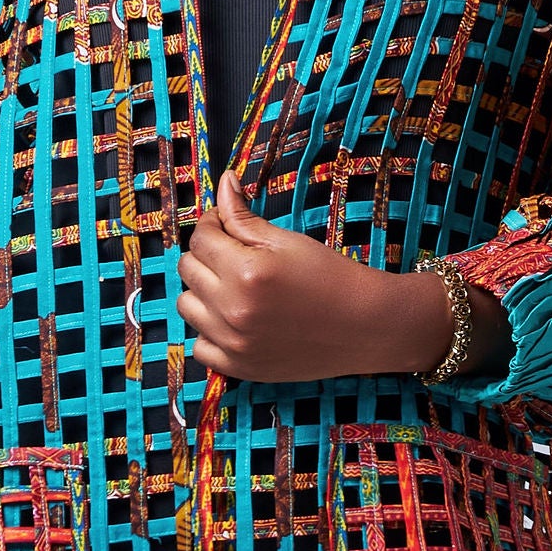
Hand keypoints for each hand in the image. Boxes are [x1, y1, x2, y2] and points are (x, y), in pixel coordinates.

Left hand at [179, 171, 453, 381]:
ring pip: (187, 306)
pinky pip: (200, 347)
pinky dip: (210, 332)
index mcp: (246, 271)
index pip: (201, 239)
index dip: (212, 225)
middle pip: (188, 270)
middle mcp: (233, 309)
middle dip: (206, 255)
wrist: (365, 327)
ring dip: (202, 292)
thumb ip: (244, 216)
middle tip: (233, 255)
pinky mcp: (239, 368)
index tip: (226, 226)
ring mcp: (233, 343)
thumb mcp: (287, 241)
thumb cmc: (331, 278)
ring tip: (233, 288)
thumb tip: (223, 182)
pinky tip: (234, 321)